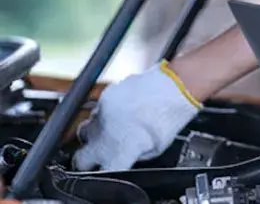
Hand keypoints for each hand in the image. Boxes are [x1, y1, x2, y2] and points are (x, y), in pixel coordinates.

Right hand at [73, 61, 201, 170]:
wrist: (175, 86)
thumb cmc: (171, 116)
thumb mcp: (156, 148)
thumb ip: (132, 156)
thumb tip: (121, 158)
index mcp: (120, 152)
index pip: (97, 174)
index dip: (99, 175)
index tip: (102, 171)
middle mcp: (105, 135)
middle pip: (81, 159)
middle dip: (87, 160)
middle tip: (99, 155)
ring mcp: (102, 115)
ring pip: (85, 132)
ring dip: (95, 135)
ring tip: (113, 130)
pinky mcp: (104, 97)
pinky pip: (97, 111)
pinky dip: (105, 114)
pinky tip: (122, 111)